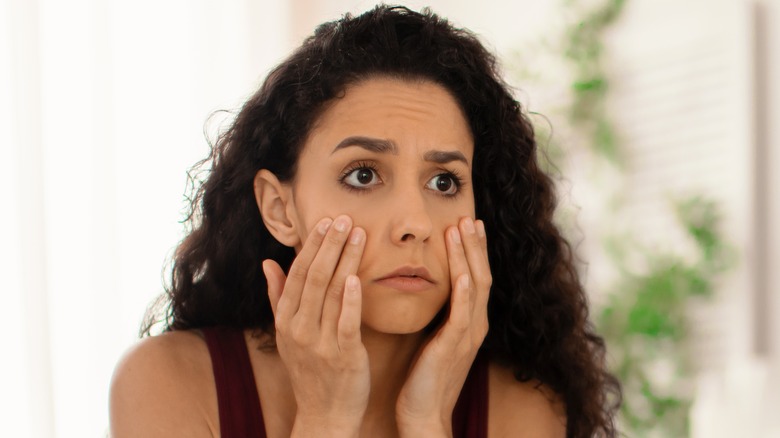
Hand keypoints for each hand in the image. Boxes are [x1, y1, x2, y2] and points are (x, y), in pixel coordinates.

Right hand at [262, 215, 369, 436]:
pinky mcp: (344, 356)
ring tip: (358, 234)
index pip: (298, 274)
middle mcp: (300, 328)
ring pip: (332, 293)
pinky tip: (357, 277)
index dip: (312, 245)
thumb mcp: (287, 334)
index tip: (326, 220)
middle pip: (315, 277)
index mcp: (287, 320)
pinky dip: (350, 300)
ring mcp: (321, 342)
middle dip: (330, 245)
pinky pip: (346, 323)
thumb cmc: (309, 370)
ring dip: (345, 260)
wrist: (324, 415)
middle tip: (344, 218)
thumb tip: (268, 263)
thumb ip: (278, 297)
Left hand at [395, 217, 491, 436]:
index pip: (475, 277)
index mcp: (468, 322)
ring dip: (469, 256)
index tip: (466, 223)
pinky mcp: (454, 347)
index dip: (472, 250)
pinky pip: (462, 314)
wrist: (424, 415)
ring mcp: (467, 336)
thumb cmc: (425, 378)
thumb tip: (426, 290)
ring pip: (474, 286)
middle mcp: (474, 325)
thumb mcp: (434, 338)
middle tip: (469, 216)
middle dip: (475, 245)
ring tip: (463, 229)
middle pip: (480, 275)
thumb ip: (437, 315)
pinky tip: (462, 272)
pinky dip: (464, 292)